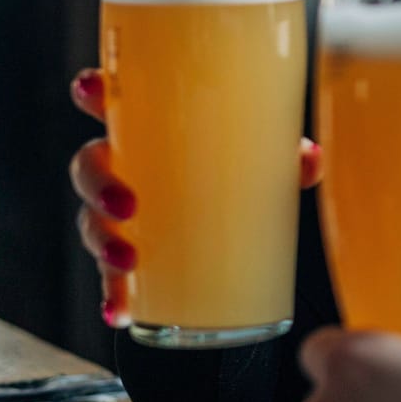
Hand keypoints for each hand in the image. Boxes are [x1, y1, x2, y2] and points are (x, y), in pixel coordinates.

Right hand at [67, 68, 322, 327]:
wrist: (244, 222)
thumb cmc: (244, 167)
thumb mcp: (266, 155)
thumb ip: (288, 153)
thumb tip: (310, 159)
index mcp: (152, 128)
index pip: (113, 101)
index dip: (92, 91)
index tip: (91, 90)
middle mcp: (128, 166)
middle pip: (90, 165)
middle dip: (98, 183)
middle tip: (126, 205)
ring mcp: (122, 213)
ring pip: (92, 220)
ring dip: (102, 242)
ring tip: (128, 261)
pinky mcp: (132, 254)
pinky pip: (110, 274)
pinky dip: (113, 293)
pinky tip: (119, 311)